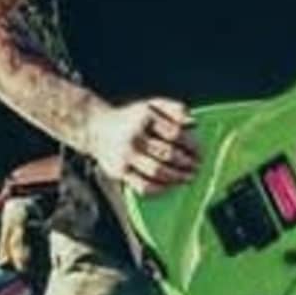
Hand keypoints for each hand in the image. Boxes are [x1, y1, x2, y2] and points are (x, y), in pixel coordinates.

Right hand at [77, 94, 198, 195]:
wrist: (96, 128)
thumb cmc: (131, 118)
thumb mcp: (151, 105)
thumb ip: (174, 109)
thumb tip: (194, 123)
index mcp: (144, 118)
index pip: (174, 133)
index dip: (190, 144)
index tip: (199, 152)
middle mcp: (134, 137)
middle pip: (167, 154)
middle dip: (186, 163)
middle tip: (197, 167)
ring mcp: (125, 156)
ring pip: (156, 172)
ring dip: (176, 178)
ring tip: (187, 178)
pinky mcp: (119, 171)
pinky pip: (142, 185)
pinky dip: (159, 189)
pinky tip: (169, 187)